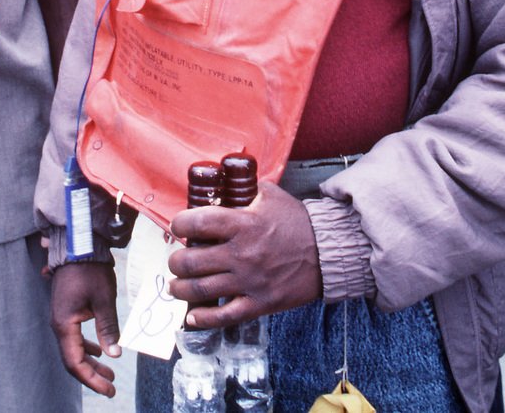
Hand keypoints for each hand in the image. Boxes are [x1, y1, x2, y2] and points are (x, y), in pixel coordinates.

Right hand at [50, 261, 120, 396]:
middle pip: (73, 359)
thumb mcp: (104, 300)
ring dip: (91, 362)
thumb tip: (114, 354)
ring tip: (109, 372)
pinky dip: (87, 347)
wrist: (77, 246)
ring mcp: (61, 317)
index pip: (75, 362)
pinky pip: (75, 336)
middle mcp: (59, 324)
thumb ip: (108, 328)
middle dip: (92, 375)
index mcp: (65, 324)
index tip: (108, 389)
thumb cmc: (90, 270)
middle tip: (111, 386)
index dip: (91, 379)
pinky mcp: (67, 311)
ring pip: (74, 348)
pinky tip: (99, 351)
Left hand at [167, 181, 320, 327]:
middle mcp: (242, 254)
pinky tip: (192, 316)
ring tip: (177, 284)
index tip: (178, 226)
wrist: (328, 252)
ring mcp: (250, 281)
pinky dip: (203, 319)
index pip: (197, 223)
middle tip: (177, 259)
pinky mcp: (259, 303)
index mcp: (243, 224)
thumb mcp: (271, 195)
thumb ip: (245, 190)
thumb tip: (223, 184)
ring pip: (200, 290)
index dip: (180, 224)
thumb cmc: (298, 222)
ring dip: (180, 288)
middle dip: (176, 261)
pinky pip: (224, 316)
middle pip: (190, 261)